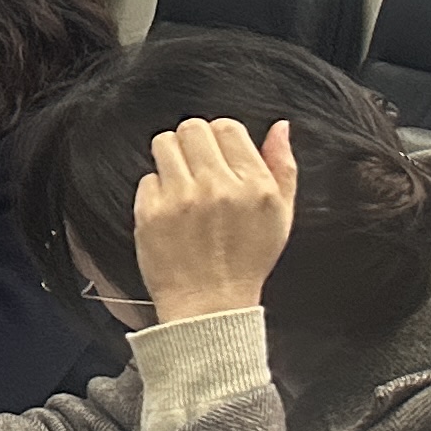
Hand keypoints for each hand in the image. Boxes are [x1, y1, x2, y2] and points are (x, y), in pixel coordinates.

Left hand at [133, 117, 298, 322]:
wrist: (210, 303)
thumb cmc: (247, 260)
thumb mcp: (281, 214)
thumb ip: (282, 166)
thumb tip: (280, 127)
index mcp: (253, 184)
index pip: (227, 127)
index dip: (221, 137)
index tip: (219, 154)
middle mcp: (216, 187)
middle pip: (192, 128)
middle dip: (193, 141)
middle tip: (197, 164)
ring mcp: (180, 199)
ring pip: (163, 143)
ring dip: (170, 156)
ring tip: (180, 179)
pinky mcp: (150, 213)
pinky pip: (147, 178)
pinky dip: (156, 189)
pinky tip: (169, 209)